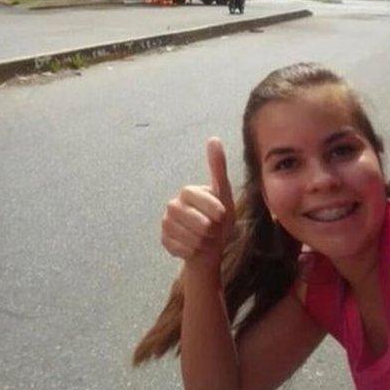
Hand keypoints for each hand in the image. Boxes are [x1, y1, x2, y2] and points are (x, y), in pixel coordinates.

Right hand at [161, 138, 235, 269]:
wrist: (212, 248)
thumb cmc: (220, 220)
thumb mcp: (225, 194)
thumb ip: (218, 168)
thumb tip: (214, 138)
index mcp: (187, 192)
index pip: (193, 194)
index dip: (209, 206)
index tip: (222, 216)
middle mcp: (173, 205)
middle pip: (187, 216)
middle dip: (206, 227)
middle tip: (214, 230)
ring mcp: (166, 222)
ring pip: (183, 233)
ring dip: (200, 240)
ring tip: (206, 239)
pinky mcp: (164, 240)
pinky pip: (177, 247)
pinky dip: (191, 250)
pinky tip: (196, 248)